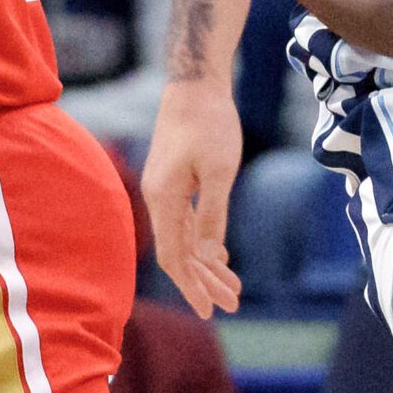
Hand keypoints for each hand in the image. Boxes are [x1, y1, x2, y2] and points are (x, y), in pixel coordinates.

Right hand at [142, 80, 244, 318]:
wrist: (195, 82)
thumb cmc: (210, 122)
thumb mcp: (220, 170)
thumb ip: (212, 215)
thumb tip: (209, 258)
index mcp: (163, 198)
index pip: (173, 256)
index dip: (191, 285)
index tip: (210, 310)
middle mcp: (158, 197)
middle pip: (179, 252)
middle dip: (205, 280)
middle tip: (234, 304)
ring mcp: (164, 189)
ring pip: (184, 238)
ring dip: (207, 263)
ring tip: (233, 288)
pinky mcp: (174, 180)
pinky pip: (186, 221)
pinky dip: (202, 241)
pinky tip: (220, 256)